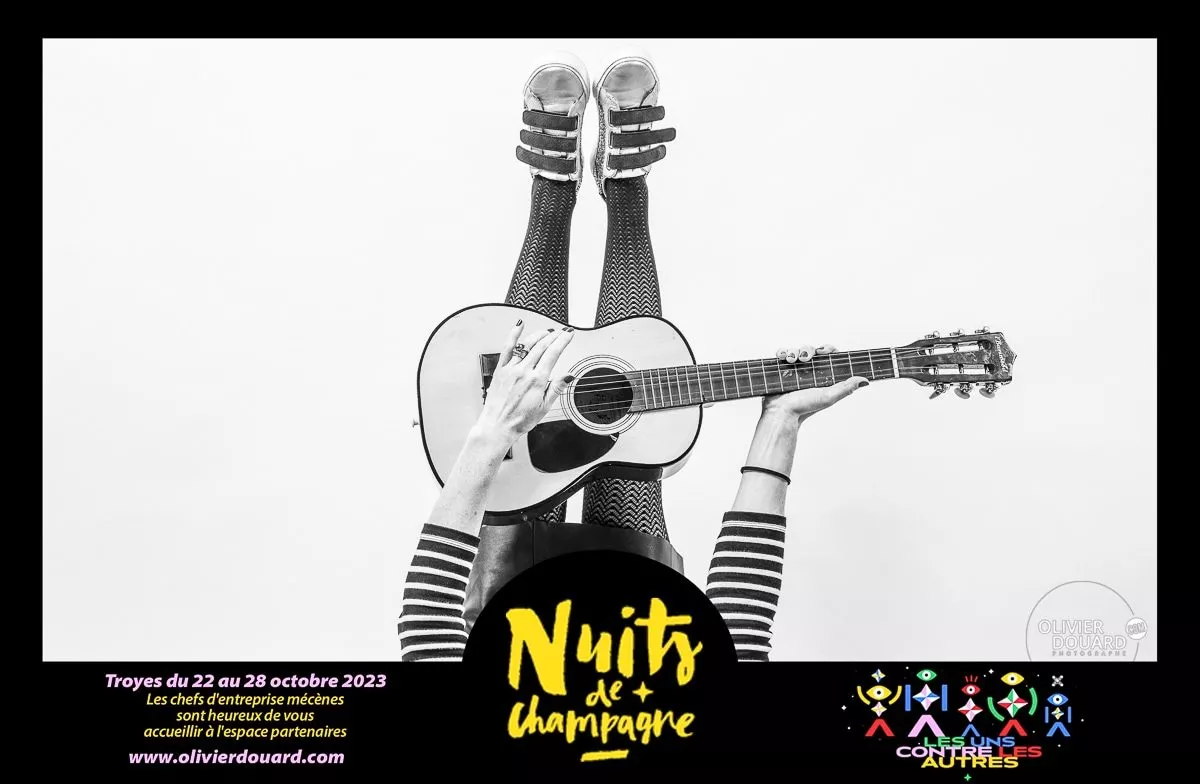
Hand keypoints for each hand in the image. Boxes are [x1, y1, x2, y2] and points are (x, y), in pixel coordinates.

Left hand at [471, 320, 575, 447]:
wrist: (497, 426)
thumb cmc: (519, 421)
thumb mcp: (544, 407)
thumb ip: (556, 389)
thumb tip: (568, 376)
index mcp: (537, 381)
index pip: (553, 353)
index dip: (563, 341)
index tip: (569, 334)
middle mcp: (523, 372)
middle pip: (541, 346)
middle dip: (554, 336)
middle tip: (561, 332)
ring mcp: (510, 369)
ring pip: (527, 344)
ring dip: (538, 335)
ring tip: (547, 332)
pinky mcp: (500, 369)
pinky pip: (507, 348)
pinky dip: (513, 335)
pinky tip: (519, 326)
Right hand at [762, 344, 868, 422]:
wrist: (782, 414)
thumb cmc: (804, 408)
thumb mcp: (828, 397)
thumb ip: (846, 388)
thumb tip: (865, 381)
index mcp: (821, 375)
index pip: (828, 355)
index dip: (828, 349)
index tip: (825, 351)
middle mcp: (808, 371)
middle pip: (812, 350)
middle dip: (809, 350)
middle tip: (806, 358)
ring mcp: (794, 369)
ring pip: (796, 350)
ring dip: (794, 351)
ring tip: (792, 360)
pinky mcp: (780, 369)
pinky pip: (782, 354)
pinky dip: (782, 352)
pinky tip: (783, 358)